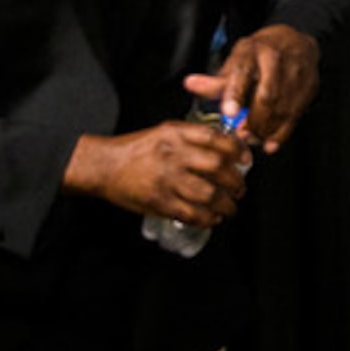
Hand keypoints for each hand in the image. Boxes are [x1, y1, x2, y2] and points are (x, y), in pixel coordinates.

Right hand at [64, 118, 249, 225]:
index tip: (245, 160)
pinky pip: (192, 214)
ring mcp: (166, 179)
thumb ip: (193, 137)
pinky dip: (208, 219)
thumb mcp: (165, 131)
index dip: (237, 149)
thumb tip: (227, 146)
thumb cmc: (136, 149)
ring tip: (230, 207)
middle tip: (240, 189)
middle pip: (217, 168)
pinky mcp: (159, 201)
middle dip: (236, 181)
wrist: (104, 165)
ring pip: (209, 194)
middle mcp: (173, 155)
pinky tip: (212, 218)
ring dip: (227, 204)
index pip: (216, 138)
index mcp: (175, 134)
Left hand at [184, 24, 321, 153]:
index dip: (235, 94)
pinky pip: (294, 116)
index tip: (229, 112)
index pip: (242, 73)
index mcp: (253, 51)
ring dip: (265, 129)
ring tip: (252, 138)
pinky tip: (270, 143)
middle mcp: (276, 61)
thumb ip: (217, 79)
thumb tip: (190, 84)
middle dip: (253, 120)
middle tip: (241, 133)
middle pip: (266, 95)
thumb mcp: (237, 59)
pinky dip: (281, 134)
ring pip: (281, 109)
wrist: (297, 42)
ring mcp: (295, 75)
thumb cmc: (262, 52)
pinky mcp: (307, 89)